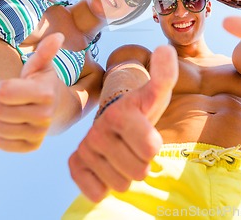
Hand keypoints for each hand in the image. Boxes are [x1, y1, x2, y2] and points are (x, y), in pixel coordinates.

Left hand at [0, 33, 63, 151]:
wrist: (57, 108)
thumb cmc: (42, 82)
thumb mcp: (41, 66)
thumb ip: (45, 52)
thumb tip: (58, 36)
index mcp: (46, 93)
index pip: (2, 92)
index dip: (3, 86)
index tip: (13, 84)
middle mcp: (45, 116)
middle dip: (0, 102)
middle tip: (14, 99)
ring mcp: (40, 133)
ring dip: (0, 119)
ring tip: (14, 110)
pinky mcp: (33, 146)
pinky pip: (2, 143)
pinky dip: (2, 135)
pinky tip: (14, 124)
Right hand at [68, 45, 177, 201]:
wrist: (116, 121)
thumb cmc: (141, 110)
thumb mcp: (156, 93)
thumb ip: (165, 74)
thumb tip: (164, 48)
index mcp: (120, 113)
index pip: (149, 149)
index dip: (154, 147)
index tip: (149, 135)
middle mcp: (98, 130)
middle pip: (137, 171)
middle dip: (141, 164)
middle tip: (136, 148)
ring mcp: (85, 148)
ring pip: (119, 185)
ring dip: (126, 175)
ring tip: (124, 156)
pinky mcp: (75, 164)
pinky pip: (95, 192)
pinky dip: (105, 186)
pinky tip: (108, 167)